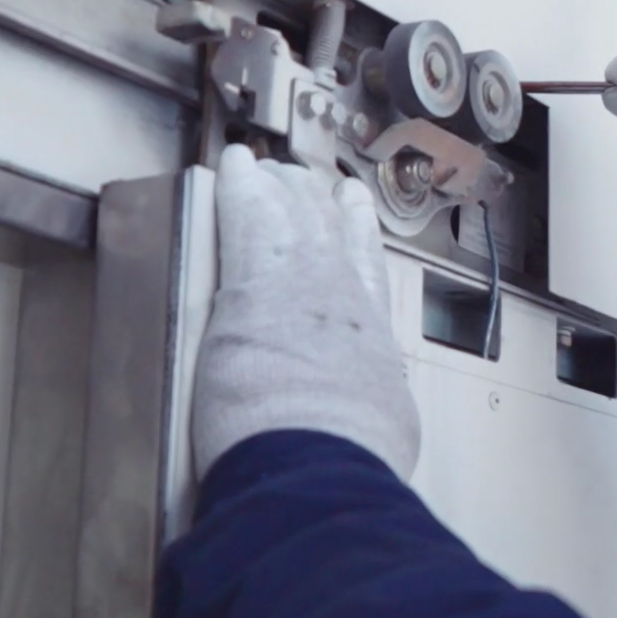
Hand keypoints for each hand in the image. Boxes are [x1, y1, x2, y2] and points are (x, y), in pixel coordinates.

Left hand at [193, 147, 421, 480]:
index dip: (356, 228)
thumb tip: (373, 416)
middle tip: (302, 177)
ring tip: (270, 169)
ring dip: (282, 187)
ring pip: (293, 211)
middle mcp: (340, 293)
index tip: (351, 205)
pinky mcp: (251, 279)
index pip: (365, 262)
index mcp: (371, 330)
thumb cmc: (349, 453)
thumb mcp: (383, 425)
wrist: (319, 450)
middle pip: (329, 227)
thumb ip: (371, 404)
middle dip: (315, 198)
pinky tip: (233, 163)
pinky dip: (240, 182)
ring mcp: (299, 279)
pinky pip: (245, 211)